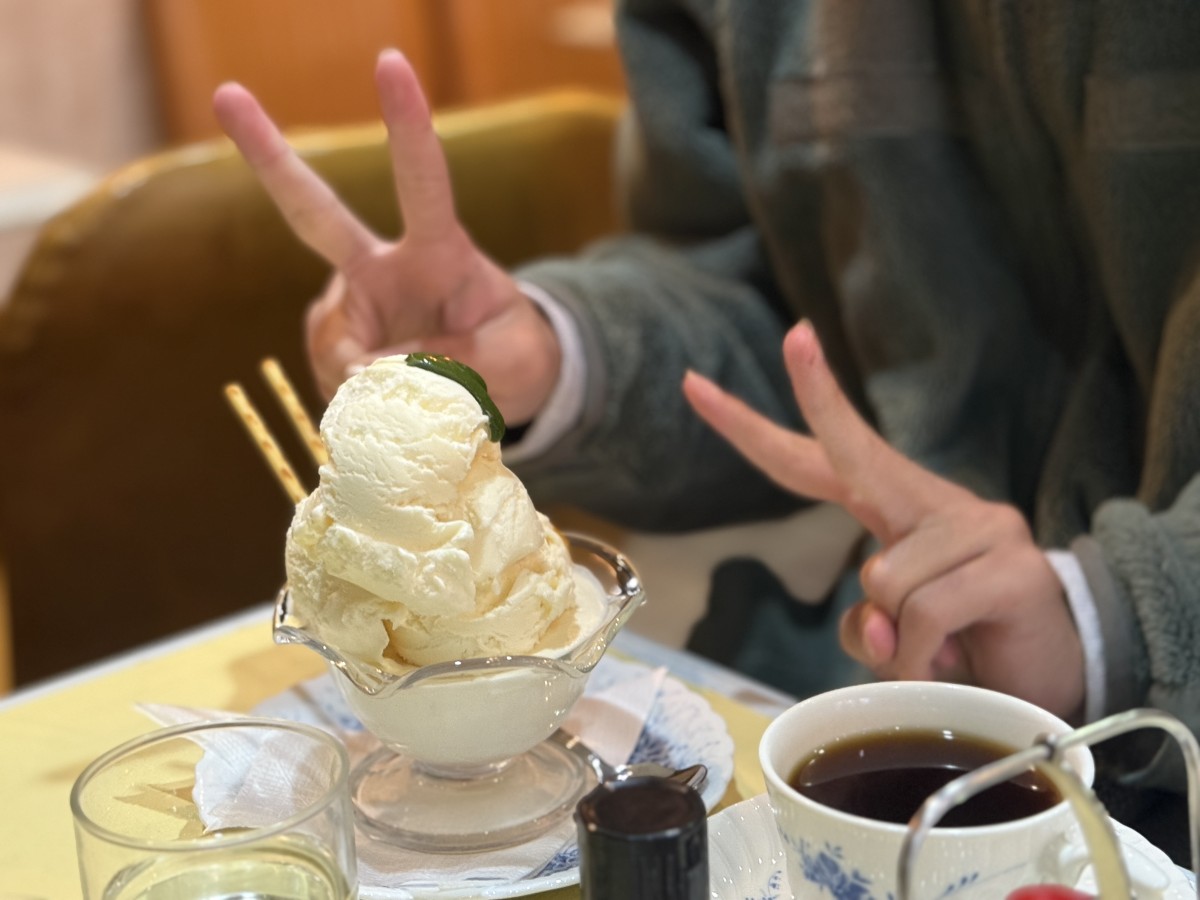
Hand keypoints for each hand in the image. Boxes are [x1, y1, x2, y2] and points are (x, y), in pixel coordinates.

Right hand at [213, 49, 560, 421]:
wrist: (494, 388)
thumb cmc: (513, 357)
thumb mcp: (509, 361)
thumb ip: (449, 364)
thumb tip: (366, 374)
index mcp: (438, 252)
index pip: (423, 182)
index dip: (407, 127)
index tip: (390, 63)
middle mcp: (380, 269)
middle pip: (315, 212)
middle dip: (269, 155)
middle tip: (226, 94)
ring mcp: (348, 307)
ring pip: (334, 347)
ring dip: (374, 388)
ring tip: (424, 404)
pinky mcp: (332, 346)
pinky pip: (331, 381)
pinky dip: (361, 407)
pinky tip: (391, 405)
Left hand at [682, 320, 1084, 718]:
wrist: (1054, 673)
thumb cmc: (961, 643)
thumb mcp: (894, 640)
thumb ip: (866, 626)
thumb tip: (878, 618)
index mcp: (896, 510)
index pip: (821, 459)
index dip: (756, 431)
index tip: (698, 387)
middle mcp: (935, 502)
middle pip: (856, 449)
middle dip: (817, 395)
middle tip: (795, 335)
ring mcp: (977, 525)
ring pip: (883, 577)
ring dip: (897, 637)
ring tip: (936, 650)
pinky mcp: (1010, 566)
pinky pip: (927, 613)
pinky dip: (923, 656)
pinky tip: (953, 659)